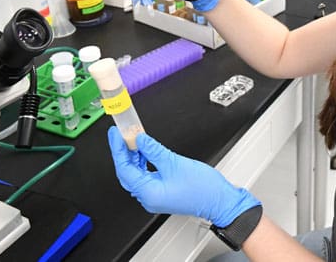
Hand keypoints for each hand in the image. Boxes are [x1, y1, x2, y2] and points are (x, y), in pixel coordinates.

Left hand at [107, 127, 259, 226]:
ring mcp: (155, 196)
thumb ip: (154, 150)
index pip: (124, 169)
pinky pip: (146, 176)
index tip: (116, 134)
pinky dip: (143, 162)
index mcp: (149, 192)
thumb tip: (140, 140)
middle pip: (127, 172)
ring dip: (133, 156)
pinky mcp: (162, 192)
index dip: (118, 149)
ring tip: (132, 139)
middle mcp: (148, 197)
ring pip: (136, 174)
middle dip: (123, 152)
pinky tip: (144, 151)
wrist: (219, 200)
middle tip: (121, 134)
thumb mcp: (175, 163)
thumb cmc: (203, 189)